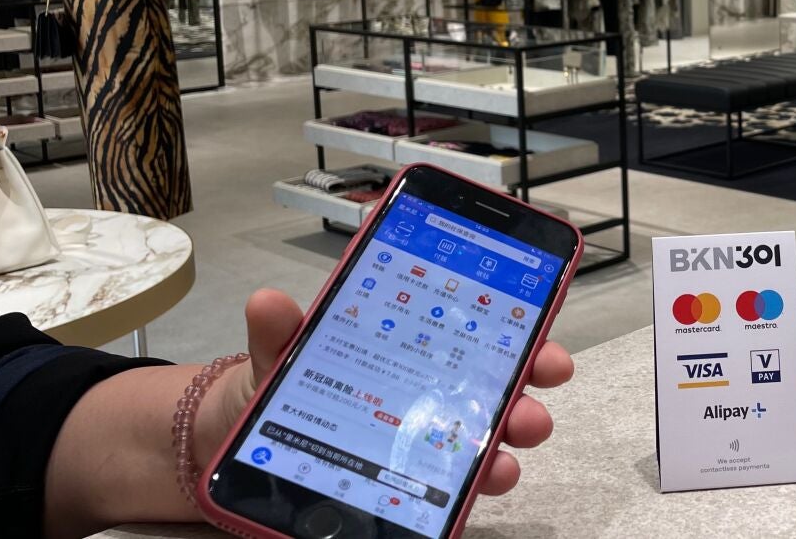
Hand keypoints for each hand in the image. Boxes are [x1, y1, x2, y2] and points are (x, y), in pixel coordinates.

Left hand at [197, 289, 573, 494]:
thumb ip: (281, 332)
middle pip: (497, 384)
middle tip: (542, 386)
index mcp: (415, 347)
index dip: (521, 328)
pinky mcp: (412, 485)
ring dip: (507, 443)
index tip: (543, 332)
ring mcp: (427, 440)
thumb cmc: (285, 387)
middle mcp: (433, 393)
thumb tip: (269, 302)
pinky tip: (472, 493)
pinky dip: (465, 492)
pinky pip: (447, 488)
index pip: (479, 331)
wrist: (252, 448)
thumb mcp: (281, 355)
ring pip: (485, 439)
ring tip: (510, 451)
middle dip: (530, 383)